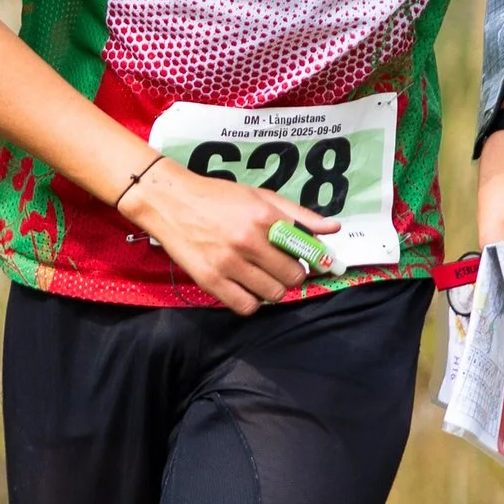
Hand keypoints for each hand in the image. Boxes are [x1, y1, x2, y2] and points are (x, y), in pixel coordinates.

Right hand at [121, 158, 333, 312]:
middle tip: (281, 267)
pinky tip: (247, 288)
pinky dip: (252, 301)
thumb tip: (334, 228)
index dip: (314, 260)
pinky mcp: (210, 281)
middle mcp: (248, 241)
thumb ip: (298, 215)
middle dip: (292, 275)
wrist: (170, 202)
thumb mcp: (260, 197)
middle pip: (292, 277)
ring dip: (273, 289)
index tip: (313, 262)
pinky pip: (246, 307)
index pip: (306, 250)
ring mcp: (228, 263)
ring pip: (272, 294)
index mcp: (264, 217)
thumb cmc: (218, 197)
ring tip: (262, 276)